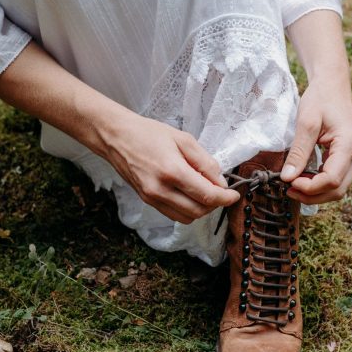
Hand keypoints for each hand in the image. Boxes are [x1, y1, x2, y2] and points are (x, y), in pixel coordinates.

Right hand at [103, 114, 239, 223]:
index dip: (225, 198)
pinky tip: (189, 194)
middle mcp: (161, 190)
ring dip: (201, 209)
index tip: (234, 195)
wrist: (116, 137)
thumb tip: (221, 182)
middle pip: (199, 211)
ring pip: (187, 217)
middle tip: (220, 190)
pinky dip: (187, 209)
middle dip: (215, 204)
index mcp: (172, 171)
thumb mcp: (183, 139)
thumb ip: (205, 162)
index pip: (207, 195)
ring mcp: (152, 198)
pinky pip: (174, 215)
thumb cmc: (148, 134)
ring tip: (204, 191)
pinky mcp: (147, 201)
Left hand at [279, 75, 351, 203]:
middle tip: (289, 190)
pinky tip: (303, 178)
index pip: (332, 180)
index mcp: (349, 144)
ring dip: (316, 192)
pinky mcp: (349, 156)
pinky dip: (320, 183)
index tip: (289, 183)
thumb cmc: (320, 99)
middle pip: (338, 189)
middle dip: (313, 195)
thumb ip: (298, 152)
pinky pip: (337, 178)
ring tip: (294, 185)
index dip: (310, 187)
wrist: (332, 84)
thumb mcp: (306, 123)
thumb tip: (287, 178)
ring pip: (339, 188)